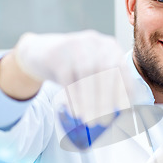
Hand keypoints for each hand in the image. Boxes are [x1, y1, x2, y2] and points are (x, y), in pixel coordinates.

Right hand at [14, 30, 130, 121]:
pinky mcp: (58, 53)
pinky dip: (74, 98)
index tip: (123, 110)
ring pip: (87, 75)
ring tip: (90, 120)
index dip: (124, 90)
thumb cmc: (73, 67)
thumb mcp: (93, 70)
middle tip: (104, 121)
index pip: (122, 69)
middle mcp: (96, 42)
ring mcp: (76, 45)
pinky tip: (76, 112)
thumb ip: (107, 85)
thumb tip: (120, 112)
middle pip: (106, 71)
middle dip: (106, 100)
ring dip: (90, 102)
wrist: (39, 53)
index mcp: (110, 46)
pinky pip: (68, 79)